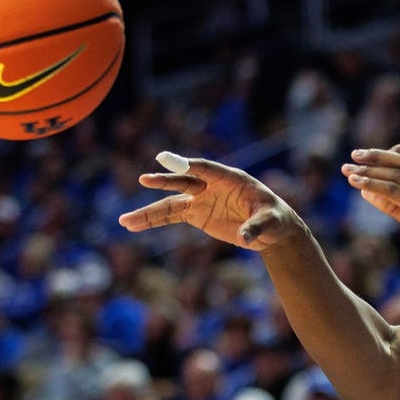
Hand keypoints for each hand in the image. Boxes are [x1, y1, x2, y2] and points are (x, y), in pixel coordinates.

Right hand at [118, 153, 300, 249]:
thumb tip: (245, 238)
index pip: (207, 169)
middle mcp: (211, 185)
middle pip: (184, 181)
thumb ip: (257, 227)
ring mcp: (201, 199)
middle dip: (165, 181)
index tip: (169, 161)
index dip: (190, 165)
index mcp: (231, 179)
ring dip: (148, 211)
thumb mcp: (271, 223)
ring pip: (170, 203)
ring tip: (124, 221)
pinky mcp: (196, 214)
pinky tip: (132, 225)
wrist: (270, 229)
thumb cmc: (275, 220)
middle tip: (144, 179)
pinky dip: (152, 221)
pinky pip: (171, 216)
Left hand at [340, 143, 399, 286]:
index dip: (399, 150)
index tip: (377, 155)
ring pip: (396, 174)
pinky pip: (392, 190)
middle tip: (354, 154)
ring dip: (368, 170)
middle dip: (377, 156)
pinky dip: (371, 183)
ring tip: (347, 170)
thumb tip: (365, 188)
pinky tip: (355, 183)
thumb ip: (396, 201)